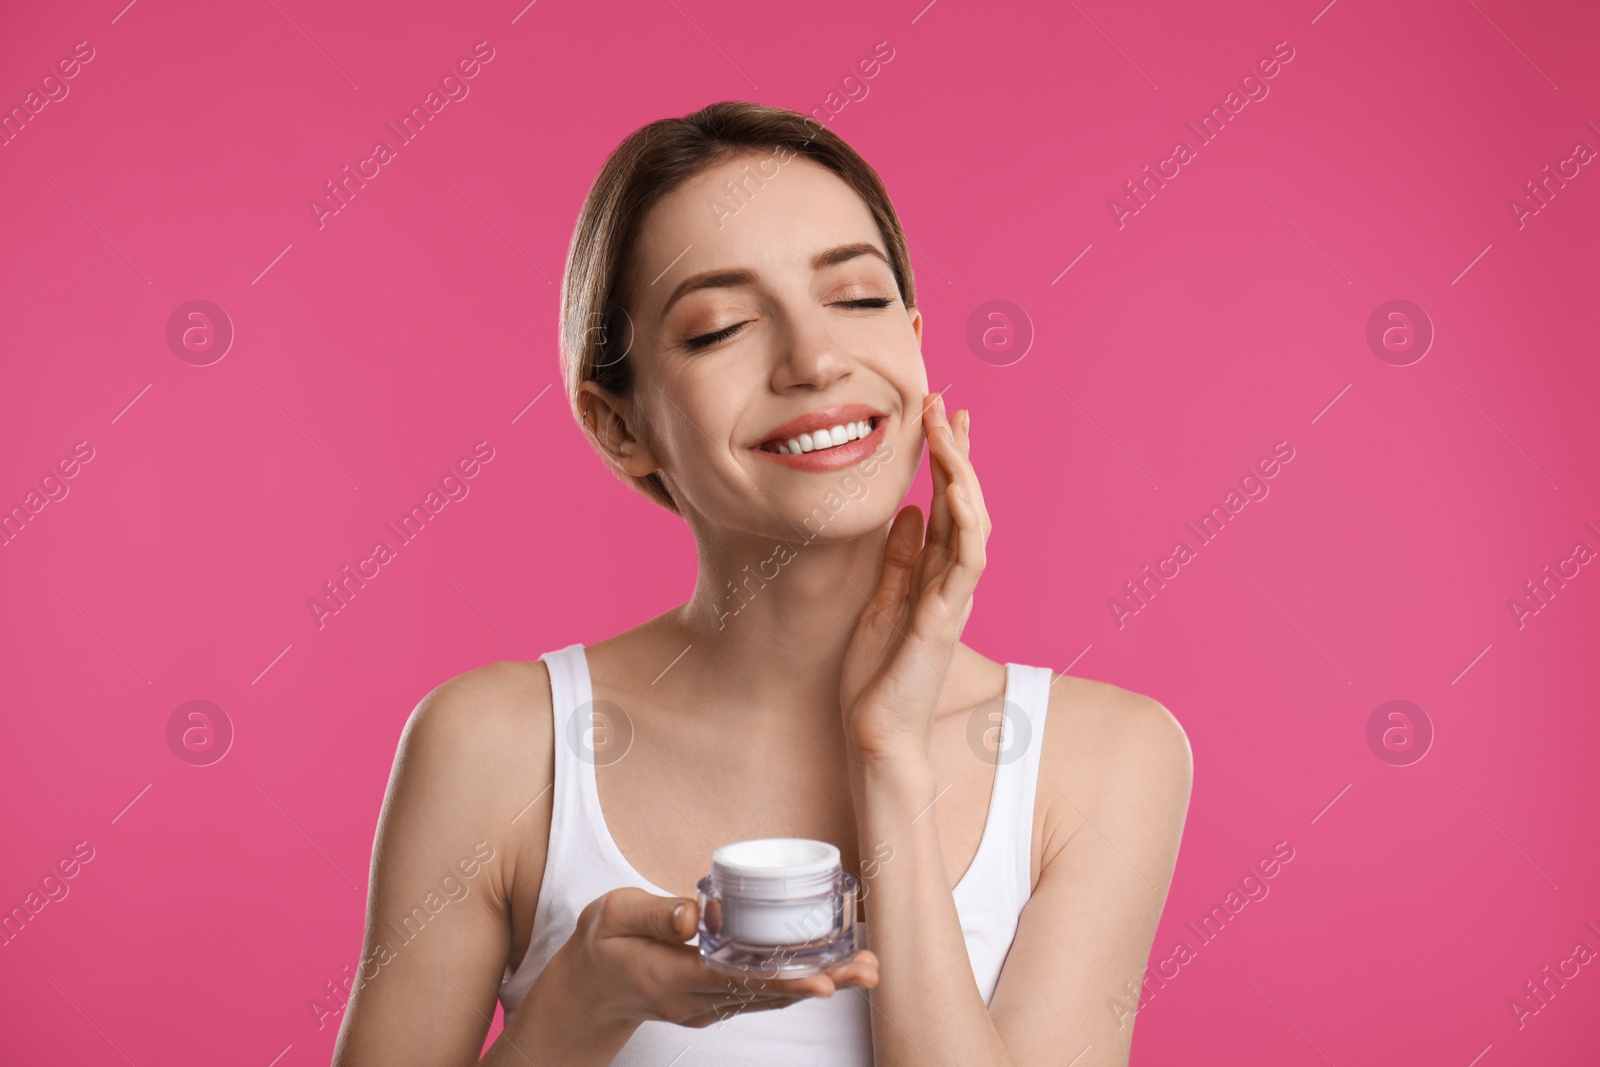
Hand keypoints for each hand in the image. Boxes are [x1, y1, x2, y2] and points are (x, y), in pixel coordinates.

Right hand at [547, 887, 879, 1031]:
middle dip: (820, 983)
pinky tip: (831, 970)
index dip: (782, 982)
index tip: (822, 981)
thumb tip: (696, 914)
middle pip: (766, 994)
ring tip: (865, 969)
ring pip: (770, 998)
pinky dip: (797, 983)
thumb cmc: (602, 944)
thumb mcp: (613, 916)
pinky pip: (760, 995)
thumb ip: (654, 913)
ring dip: (819, 984)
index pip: (735, 981)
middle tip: (867, 970)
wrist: (587, 988)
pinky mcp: (714, 1002)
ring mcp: (706, 1006)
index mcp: (669, 977)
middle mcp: (695, 1000)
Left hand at [840, 392, 989, 760]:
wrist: (875, 735)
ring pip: (972, 524)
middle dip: (957, 451)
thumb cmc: (876, 677)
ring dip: (964, 474)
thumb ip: (898, 560)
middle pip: (965, 504)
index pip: (946, 505)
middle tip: (947, 403)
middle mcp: (949, 583)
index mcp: (932, 576)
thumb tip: (907, 513)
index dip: (947, 460)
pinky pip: (965, 563)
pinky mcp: (943, 620)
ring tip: (951, 428)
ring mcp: (952, 599)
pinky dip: (967, 523)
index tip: (939, 415)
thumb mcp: (880, 602)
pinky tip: (959, 490)